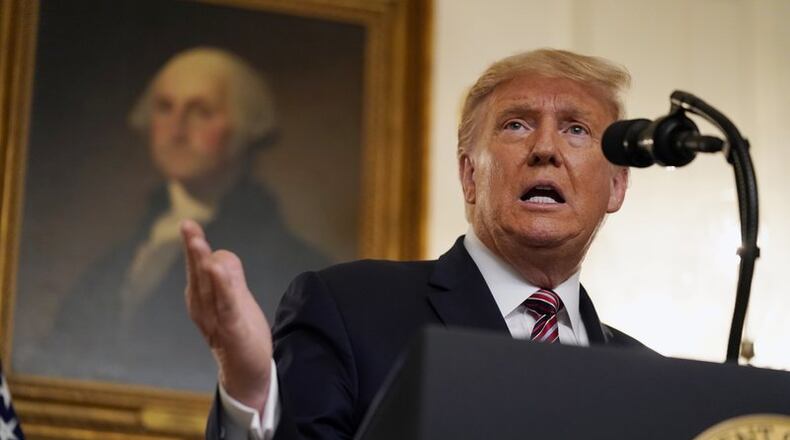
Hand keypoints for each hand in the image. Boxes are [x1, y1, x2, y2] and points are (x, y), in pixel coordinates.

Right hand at [181, 220, 271, 411]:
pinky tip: (217, 271)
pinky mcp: (232, 330)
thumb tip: (218, 255)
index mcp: (203, 298)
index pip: (199, 267)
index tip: (188, 224)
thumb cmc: (238, 332)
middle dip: (193, 249)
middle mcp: (204, 308)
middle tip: (186, 225)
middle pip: (198, 273)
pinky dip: (222, 288)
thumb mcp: (234, 300)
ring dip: (203, 264)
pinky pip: (226, 306)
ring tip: (198, 242)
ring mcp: (217, 319)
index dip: (195, 245)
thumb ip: (227, 278)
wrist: (246, 372)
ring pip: (208, 288)